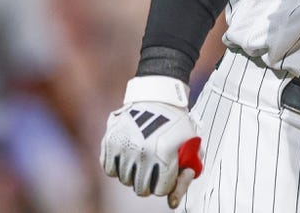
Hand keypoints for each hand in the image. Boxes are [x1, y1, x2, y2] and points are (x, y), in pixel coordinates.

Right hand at [99, 77, 203, 208]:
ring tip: (142, 156)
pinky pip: (109, 169)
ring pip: (125, 180)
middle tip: (154, 166)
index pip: (161, 190)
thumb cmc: (177, 126)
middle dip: (150, 181)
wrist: (158, 97)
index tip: (168, 170)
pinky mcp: (110, 141)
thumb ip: (184, 177)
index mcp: (164, 155)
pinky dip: (118, 165)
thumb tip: (172, 204)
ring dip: (134, 173)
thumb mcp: (189, 148)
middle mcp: (141, 153)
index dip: (167, 182)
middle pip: (141, 190)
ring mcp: (123, 147)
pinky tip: (128, 154)